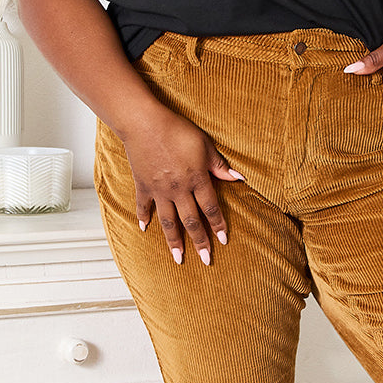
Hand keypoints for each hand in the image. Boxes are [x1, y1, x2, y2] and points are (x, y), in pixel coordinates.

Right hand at [122, 106, 242, 265]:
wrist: (145, 123)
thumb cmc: (178, 130)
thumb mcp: (205, 145)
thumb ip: (220, 165)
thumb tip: (239, 178)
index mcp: (197, 180)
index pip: (211, 208)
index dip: (218, 225)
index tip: (223, 241)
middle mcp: (178, 190)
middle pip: (191, 221)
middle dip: (200, 242)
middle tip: (206, 259)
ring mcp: (159, 190)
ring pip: (169, 221)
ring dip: (174, 241)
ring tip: (178, 258)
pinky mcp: (143, 185)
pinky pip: (143, 206)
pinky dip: (143, 218)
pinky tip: (144, 230)